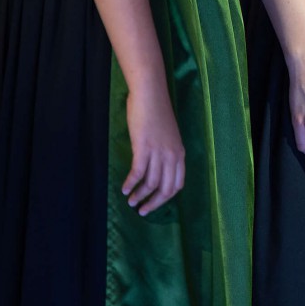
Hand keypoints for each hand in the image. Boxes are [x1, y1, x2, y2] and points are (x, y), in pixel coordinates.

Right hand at [122, 81, 185, 215]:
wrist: (150, 95)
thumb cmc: (157, 113)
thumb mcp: (168, 137)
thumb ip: (166, 153)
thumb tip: (157, 170)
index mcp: (180, 153)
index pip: (178, 184)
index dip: (166, 198)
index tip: (154, 204)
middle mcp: (172, 155)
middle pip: (166, 189)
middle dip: (153, 203)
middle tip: (142, 211)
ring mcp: (158, 152)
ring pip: (151, 183)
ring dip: (139, 195)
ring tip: (130, 201)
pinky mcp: (144, 148)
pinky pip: (138, 173)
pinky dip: (130, 184)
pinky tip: (124, 189)